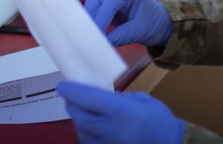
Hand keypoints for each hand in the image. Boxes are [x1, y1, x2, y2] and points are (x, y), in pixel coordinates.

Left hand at [58, 81, 184, 143]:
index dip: (73, 91)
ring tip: (85, 110)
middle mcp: (114, 132)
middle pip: (81, 117)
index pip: (90, 99)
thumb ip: (115, 98)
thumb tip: (94, 94)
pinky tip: (94, 125)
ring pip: (82, 132)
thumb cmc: (159, 120)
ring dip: (79, 119)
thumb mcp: (140, 100)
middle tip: (71, 95)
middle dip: (73, 105)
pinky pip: (89, 142)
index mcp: (125, 113)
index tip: (63, 85)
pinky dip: (87, 132)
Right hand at [84, 0, 171, 46]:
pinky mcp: (107, 0)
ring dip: (89, 18)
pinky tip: (91, 31)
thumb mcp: (138, 31)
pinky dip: (92, 18)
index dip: (101, 19)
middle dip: (92, 18)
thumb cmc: (152, 23)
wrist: (158, 22)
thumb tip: (101, 43)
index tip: (96, 35)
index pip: (110, 3)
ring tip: (89, 35)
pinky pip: (94, 7)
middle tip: (89, 36)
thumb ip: (120, 36)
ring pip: (93, 3)